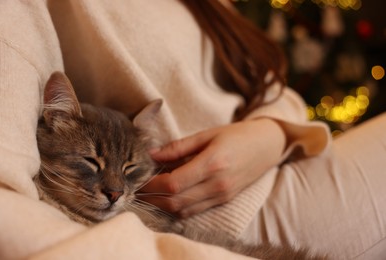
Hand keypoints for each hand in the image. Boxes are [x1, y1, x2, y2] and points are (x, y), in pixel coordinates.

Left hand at [138, 118, 285, 217]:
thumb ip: (178, 147)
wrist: (267, 146)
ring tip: (148, 195)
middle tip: (137, 189)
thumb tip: (151, 155)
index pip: (173, 183)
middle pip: (175, 201)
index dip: (151, 184)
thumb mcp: (208, 134)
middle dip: (152, 199)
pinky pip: (195, 210)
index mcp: (213, 163)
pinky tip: (167, 198)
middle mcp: (217, 184)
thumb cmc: (237, 135)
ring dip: (162, 206)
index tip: (137, 179)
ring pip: (183, 210)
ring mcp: (222, 195)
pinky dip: (177, 208)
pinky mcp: (224, 200)